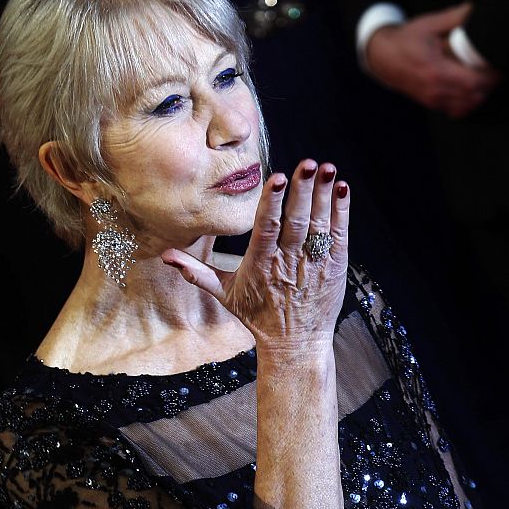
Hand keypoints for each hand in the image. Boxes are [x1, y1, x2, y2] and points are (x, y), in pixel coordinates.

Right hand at [162, 161, 348, 355]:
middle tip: (309, 164)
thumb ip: (197, 272)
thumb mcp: (224, 294)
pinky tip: (342, 189)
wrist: (294, 344)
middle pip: (297, 221)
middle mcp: (289, 261)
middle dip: (303, 191)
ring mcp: (314, 263)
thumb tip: (165, 256)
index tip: (277, 178)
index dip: (273, 202)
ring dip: (325, 195)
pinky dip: (342, 212)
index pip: (267, 228)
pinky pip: (339, 235)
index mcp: (261, 263)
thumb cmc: (258, 316)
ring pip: (320, 224)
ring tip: (328, 169)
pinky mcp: (334, 266)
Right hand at [365, 4, 499, 117]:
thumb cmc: (406, 40)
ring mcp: (433, 99)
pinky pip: (457, 110)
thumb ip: (455, 18)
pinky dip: (469, 102)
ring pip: (468, 106)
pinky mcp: (432, 103)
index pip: (473, 82)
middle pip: (474, 97)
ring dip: (481, 94)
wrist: (382, 58)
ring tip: (485, 78)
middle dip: (490, 85)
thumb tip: (476, 8)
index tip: (498, 63)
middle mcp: (435, 89)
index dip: (491, 76)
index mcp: (436, 70)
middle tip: (496, 69)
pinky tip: (472, 89)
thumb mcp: (429, 24)